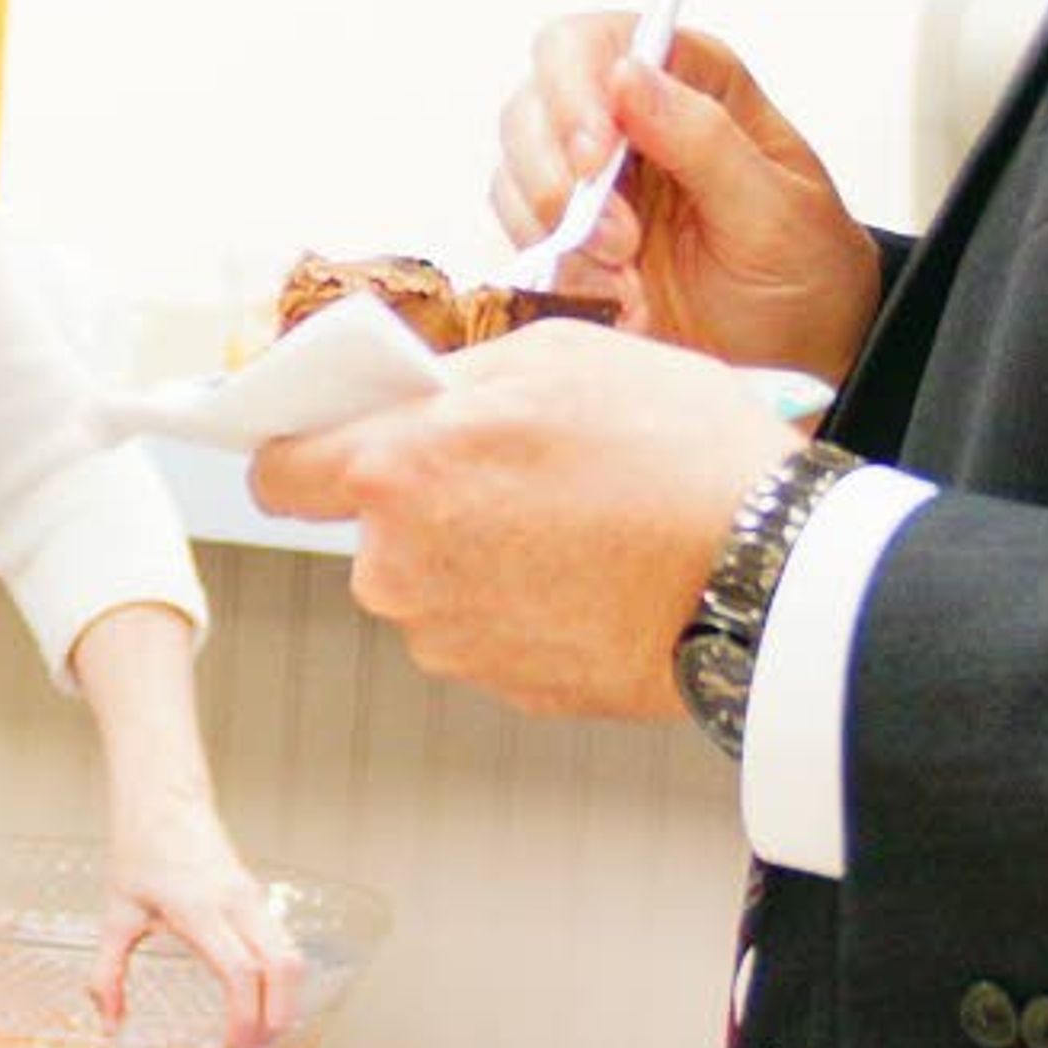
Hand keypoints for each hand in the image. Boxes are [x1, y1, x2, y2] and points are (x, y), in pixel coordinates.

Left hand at [96, 787, 305, 1047]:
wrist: (163, 797)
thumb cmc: (140, 848)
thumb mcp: (115, 913)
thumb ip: (107, 972)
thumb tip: (109, 1023)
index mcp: (199, 909)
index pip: (240, 971)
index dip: (243, 1017)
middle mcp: (235, 903)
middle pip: (283, 968)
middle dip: (277, 1018)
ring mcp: (252, 898)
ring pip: (292, 955)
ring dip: (286, 1000)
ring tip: (260, 1035)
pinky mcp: (256, 897)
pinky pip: (285, 943)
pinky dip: (283, 980)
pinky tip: (262, 1002)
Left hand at [249, 323, 802, 716]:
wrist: (768, 574)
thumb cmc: (676, 453)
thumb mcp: (558, 358)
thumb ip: (453, 379)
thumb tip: (406, 397)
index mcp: (397, 472)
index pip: (279, 472)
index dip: (299, 448)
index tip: (326, 439)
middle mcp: (402, 569)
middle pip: (373, 527)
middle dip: (425, 495)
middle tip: (518, 463)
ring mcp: (453, 641)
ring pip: (434, 580)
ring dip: (480, 548)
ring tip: (577, 516)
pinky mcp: (509, 689)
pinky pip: (489, 628)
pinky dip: (525, 600)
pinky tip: (595, 567)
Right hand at [493, 15, 878, 378]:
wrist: (800, 356)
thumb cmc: (804, 271)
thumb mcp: (776, 210)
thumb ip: (705, 139)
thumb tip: (629, 74)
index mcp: (688, 80)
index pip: (593, 42)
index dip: (575, 90)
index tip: (594, 159)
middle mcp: (628, 117)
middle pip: (534, 103)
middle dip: (559, 177)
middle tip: (619, 242)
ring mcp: (591, 179)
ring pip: (514, 171)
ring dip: (558, 233)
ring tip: (627, 282)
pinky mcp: (570, 238)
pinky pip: (521, 237)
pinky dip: (557, 272)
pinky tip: (616, 301)